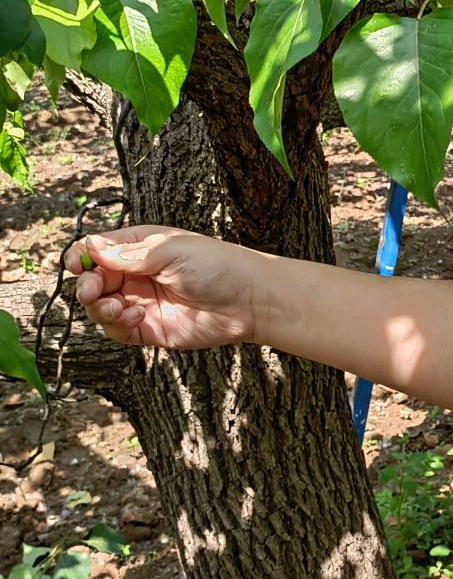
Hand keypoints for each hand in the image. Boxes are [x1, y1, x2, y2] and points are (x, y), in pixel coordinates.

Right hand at [65, 226, 261, 348]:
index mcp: (142, 247)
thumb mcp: (172, 251)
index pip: (98, 249)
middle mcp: (138, 274)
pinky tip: (134, 318)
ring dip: (99, 308)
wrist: (250, 301)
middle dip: (87, 286)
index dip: (81, 256)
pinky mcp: (150, 329)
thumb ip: (131, 254)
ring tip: (118, 308)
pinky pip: (117, 331)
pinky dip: (116, 326)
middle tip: (94, 291)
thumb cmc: (219, 266)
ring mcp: (143, 302)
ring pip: (100, 308)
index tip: (76, 265)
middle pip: (93, 280)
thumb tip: (92, 248)